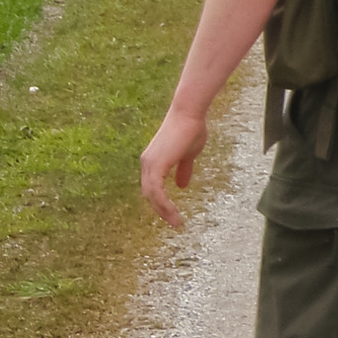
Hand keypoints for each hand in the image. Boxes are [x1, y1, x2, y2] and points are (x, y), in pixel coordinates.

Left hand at [140, 109, 208, 229]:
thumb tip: (182, 185)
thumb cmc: (191, 129)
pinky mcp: (156, 165)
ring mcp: (149, 164)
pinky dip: (165, 205)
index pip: (152, 188)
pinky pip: (157, 192)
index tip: (173, 214)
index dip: (161, 202)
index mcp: (153, 161)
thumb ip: (183, 169)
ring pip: (151, 196)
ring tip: (177, 223)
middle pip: (149, 194)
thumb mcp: (188, 154)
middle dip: (161, 210)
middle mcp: (147, 163)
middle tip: (175, 223)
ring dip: (164, 211)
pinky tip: (175, 213)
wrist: (189, 114)